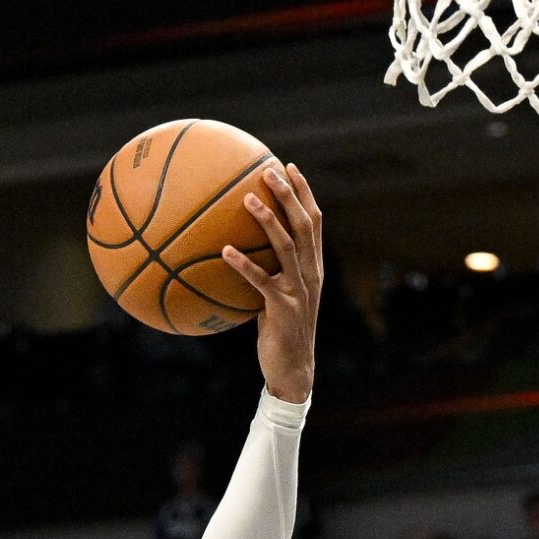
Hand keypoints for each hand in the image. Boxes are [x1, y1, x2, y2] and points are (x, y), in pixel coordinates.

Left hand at [224, 162, 321, 403]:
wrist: (293, 370)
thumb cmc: (280, 334)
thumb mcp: (276, 298)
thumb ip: (268, 273)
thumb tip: (238, 253)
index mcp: (312, 268)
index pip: (313, 221)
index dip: (304, 193)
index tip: (289, 167)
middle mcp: (311, 274)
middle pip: (304, 224)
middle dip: (289, 194)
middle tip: (269, 171)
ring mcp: (300, 291)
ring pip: (287, 246)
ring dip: (268, 220)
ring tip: (247, 199)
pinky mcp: (283, 309)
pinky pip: (262, 281)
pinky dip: (244, 265)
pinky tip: (225, 251)